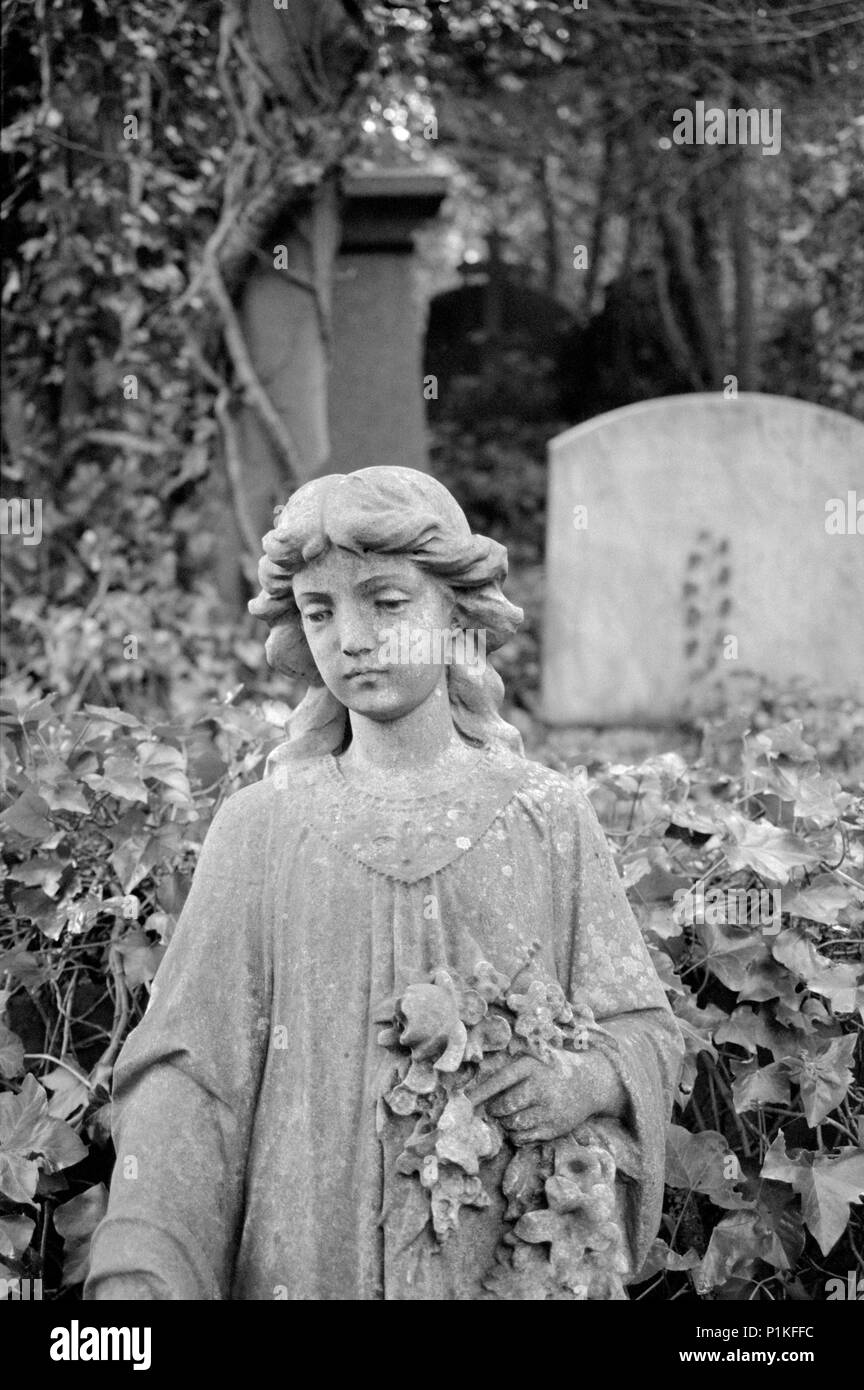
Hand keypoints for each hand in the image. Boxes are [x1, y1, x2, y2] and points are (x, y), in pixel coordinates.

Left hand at [467, 1049, 626, 1144]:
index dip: (479, 1093)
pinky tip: (522, 1125)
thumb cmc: (552, 1068)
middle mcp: (541, 1087)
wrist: (592, 1082)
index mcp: (531, 1066)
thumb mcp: (534, 1058)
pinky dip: (517, 1135)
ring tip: (511, 1115)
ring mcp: (550, 1110)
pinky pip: (525, 1138)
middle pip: (504, 1107)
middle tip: (494, 1108)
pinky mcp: (556, 1128)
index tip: (462, 1102)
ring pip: (513, 1124)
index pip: (498, 1081)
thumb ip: (509, 1069)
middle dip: (494, 1110)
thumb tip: (473, 1086)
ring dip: (506, 1123)